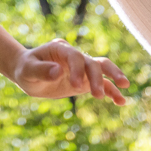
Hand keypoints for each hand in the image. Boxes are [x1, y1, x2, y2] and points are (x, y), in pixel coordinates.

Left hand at [11, 39, 129, 104]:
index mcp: (60, 48)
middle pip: (92, 62)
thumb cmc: (25, 69)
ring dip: (113, 78)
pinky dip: (112, 91)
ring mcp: (81, 67)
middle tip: (97, 95)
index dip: (78, 70)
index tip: (76, 87)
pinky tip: (121, 101)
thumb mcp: (27, 70)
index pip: (75, 56)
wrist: (28, 73)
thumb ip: (42, 70)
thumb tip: (58, 71)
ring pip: (102, 69)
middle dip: (97, 77)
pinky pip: (102, 84)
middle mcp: (74, 56)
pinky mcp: (85, 80)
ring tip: (124, 89)